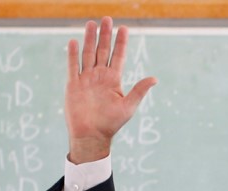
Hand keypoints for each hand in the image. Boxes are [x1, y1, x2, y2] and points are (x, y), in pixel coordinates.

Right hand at [66, 16, 156, 161]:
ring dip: (89, 39)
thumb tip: (154, 79)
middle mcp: (99, 76)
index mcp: (113, 80)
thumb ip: (139, 90)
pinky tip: (74, 41)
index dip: (121, 42)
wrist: (91, 135)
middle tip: (107, 18)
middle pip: (102, 50)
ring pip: (87, 54)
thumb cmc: (111, 124)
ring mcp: (86, 79)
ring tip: (91, 24)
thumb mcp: (128, 106)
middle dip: (105, 35)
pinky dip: (73, 54)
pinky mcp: (73, 85)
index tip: (123, 28)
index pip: (118, 56)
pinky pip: (73, 66)